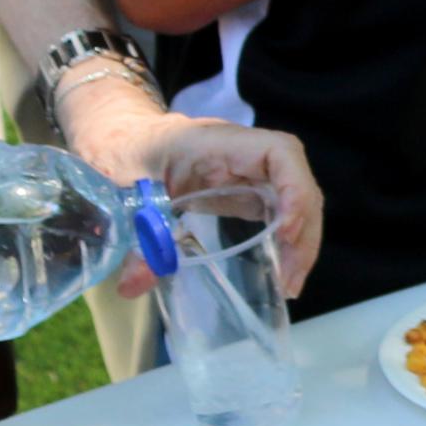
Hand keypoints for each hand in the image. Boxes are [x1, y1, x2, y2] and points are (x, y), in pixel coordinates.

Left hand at [59, 98, 327, 300]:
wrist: (121, 138)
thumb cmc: (124, 152)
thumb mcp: (123, 192)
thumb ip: (135, 234)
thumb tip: (134, 286)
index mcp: (220, 144)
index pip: (279, 152)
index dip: (294, 188)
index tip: (286, 231)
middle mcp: (245, 155)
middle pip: (297, 182)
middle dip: (304, 229)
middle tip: (291, 278)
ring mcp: (249, 172)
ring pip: (295, 198)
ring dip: (301, 240)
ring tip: (290, 283)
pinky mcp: (245, 190)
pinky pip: (280, 210)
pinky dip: (287, 239)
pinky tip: (281, 268)